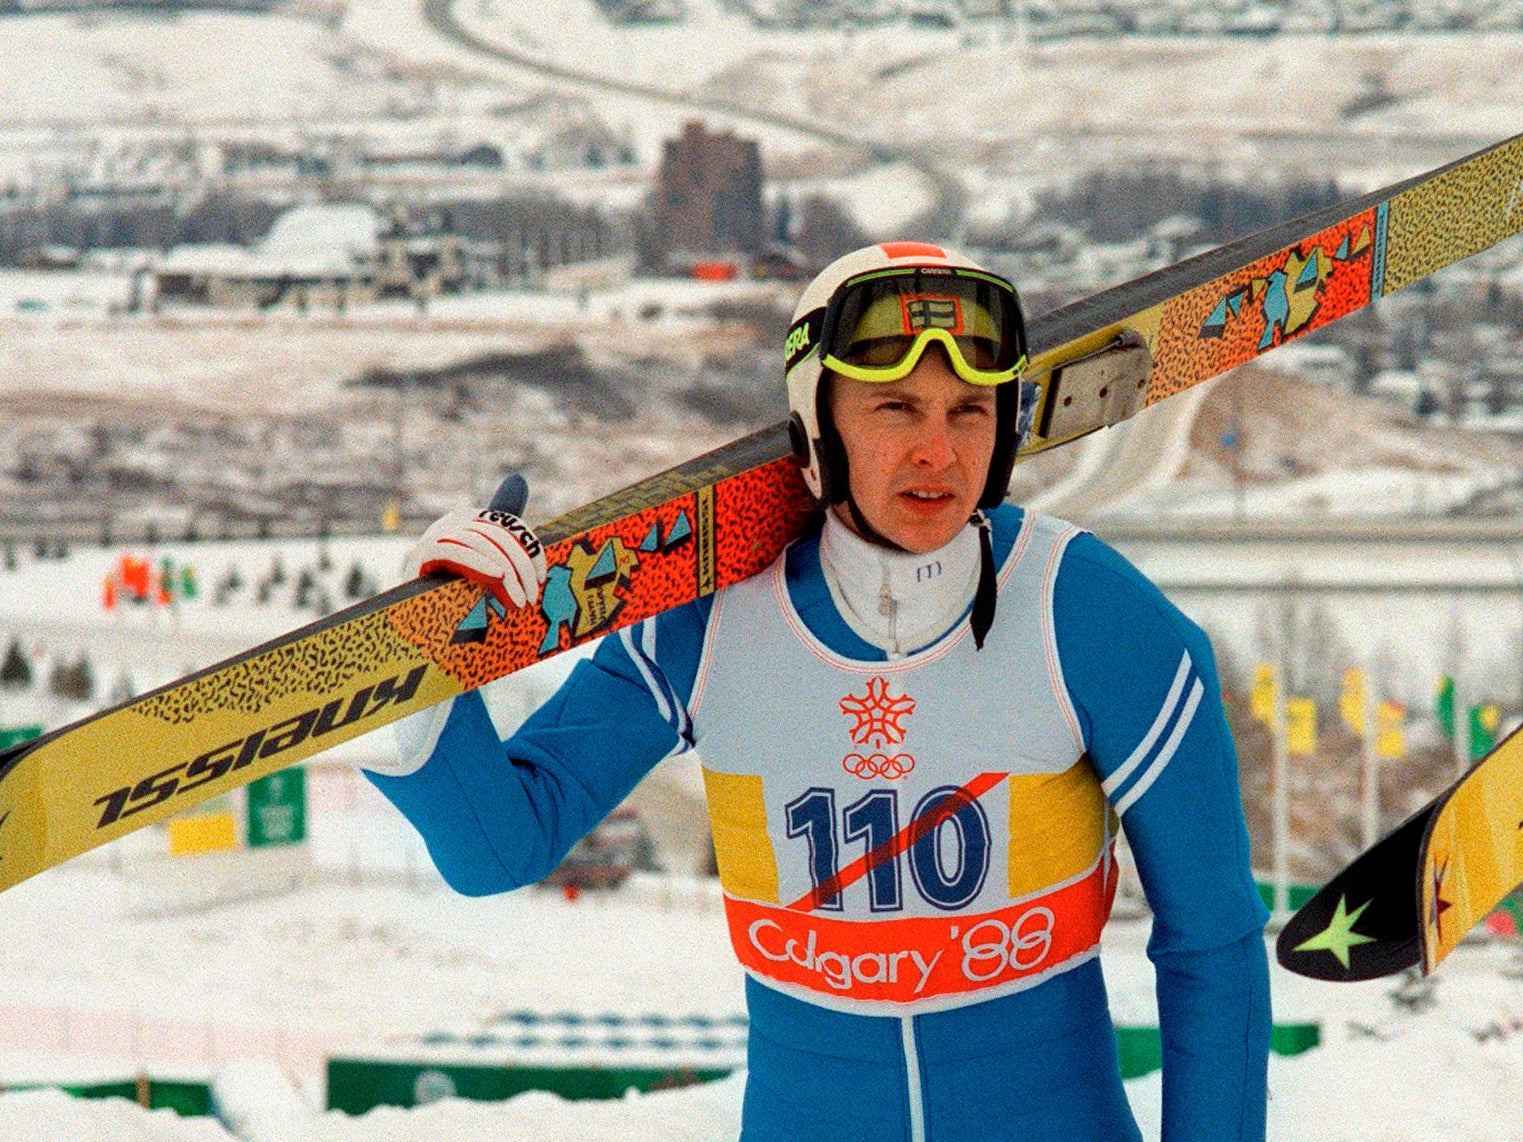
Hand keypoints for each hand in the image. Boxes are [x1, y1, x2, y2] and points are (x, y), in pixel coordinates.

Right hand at [405, 503, 546, 609]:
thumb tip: (530, 504)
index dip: (529, 549)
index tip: (541, 578)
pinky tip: (496, 577)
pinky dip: (478, 561)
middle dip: (519, 566)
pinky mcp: (421, 553)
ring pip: (479, 542)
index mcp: (474, 522)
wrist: (418, 629)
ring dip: (505, 573)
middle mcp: (454, 522)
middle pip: (497, 534)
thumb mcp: (492, 576)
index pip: (509, 524)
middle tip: (530, 598)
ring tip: (517, 601)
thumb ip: (510, 555)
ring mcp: (436, 535)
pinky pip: (454, 550)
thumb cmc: (461, 600)